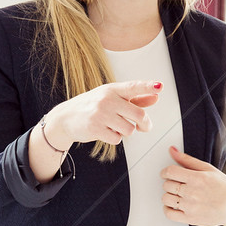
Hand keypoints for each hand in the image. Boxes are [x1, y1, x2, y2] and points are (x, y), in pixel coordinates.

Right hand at [44, 80, 160, 149]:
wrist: (66, 118)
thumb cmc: (92, 106)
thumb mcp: (112, 98)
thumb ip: (135, 99)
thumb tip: (156, 97)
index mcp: (112, 89)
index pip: (133, 87)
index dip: (147, 87)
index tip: (159, 86)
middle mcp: (107, 99)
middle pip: (139, 115)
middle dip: (144, 124)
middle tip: (144, 127)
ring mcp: (100, 114)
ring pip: (129, 130)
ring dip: (126, 132)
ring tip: (115, 127)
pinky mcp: (95, 128)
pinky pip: (117, 139)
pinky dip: (115, 138)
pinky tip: (106, 132)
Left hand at [161, 145, 225, 225]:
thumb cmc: (224, 188)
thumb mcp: (208, 169)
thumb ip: (187, 160)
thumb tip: (172, 150)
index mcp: (197, 178)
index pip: (170, 172)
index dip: (165, 171)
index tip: (166, 173)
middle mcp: (192, 193)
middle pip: (167, 185)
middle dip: (170, 182)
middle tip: (177, 183)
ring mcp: (190, 206)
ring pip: (166, 198)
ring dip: (169, 195)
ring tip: (177, 194)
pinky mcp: (190, 218)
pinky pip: (169, 214)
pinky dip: (167, 209)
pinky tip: (173, 205)